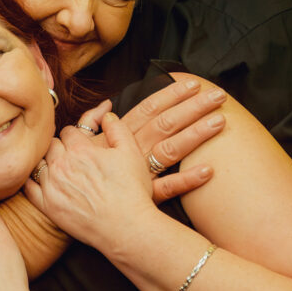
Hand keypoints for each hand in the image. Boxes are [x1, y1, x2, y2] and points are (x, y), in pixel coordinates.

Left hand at [24, 112, 159, 255]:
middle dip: (60, 147)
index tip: (81, 143)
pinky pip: (28, 187)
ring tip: (58, 169)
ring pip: (38, 163)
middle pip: (51, 145)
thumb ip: (117, 128)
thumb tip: (106, 114)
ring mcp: (52, 186)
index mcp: (81, 149)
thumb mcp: (131, 152)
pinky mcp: (47, 206)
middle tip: (70, 155)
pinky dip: (31, 181)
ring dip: (47, 163)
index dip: (76, 135)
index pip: (68, 130)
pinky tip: (40, 182)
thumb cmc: (132, 192)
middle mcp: (62, 164)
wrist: (127, 227)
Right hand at [75, 77, 226, 202]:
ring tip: (220, 121)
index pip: (149, 108)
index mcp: (120, 135)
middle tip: (218, 95)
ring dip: (196, 135)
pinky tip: (208, 171)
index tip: (193, 83)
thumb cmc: (78, 174)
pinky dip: (187, 180)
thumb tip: (106, 105)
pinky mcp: (144, 196)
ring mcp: (139, 173)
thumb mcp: (80, 145)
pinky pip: (167, 188)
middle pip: (166, 123)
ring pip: (170, 149)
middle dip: (193, 107)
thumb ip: (90, 121)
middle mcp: (132, 150)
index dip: (171, 93)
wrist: (70, 207)